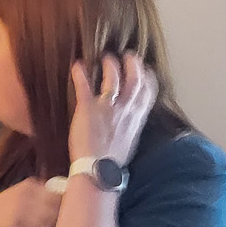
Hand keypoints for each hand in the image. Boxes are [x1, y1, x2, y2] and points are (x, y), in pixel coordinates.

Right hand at [0, 177, 62, 226]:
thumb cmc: (3, 207)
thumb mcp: (20, 193)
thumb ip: (42, 195)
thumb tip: (71, 202)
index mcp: (30, 186)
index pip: (58, 197)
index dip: (64, 209)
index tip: (63, 216)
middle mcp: (25, 196)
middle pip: (55, 213)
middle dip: (54, 224)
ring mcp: (19, 212)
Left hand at [68, 52, 156, 168]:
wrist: (98, 171)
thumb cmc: (112, 161)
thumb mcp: (130, 141)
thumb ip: (131, 125)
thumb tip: (130, 120)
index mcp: (137, 118)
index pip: (148, 91)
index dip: (148, 77)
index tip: (145, 69)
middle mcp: (126, 109)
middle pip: (135, 79)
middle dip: (134, 64)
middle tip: (128, 55)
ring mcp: (107, 107)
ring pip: (113, 77)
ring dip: (110, 65)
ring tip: (106, 58)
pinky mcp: (88, 108)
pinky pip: (84, 86)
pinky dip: (80, 73)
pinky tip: (77, 64)